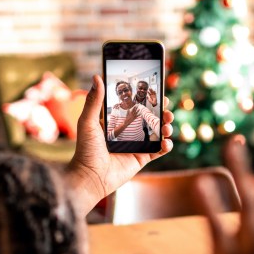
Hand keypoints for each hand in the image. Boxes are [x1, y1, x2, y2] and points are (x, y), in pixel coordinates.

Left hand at [66, 75, 174, 214]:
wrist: (90, 177)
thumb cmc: (86, 149)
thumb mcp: (88, 121)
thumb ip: (94, 100)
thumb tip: (97, 76)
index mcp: (116, 121)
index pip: (135, 105)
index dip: (147, 98)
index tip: (156, 90)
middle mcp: (128, 131)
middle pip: (150, 117)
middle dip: (161, 112)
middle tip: (166, 107)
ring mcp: (136, 145)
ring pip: (158, 132)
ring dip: (167, 127)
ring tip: (168, 125)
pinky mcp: (142, 158)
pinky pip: (158, 151)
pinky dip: (166, 146)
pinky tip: (166, 142)